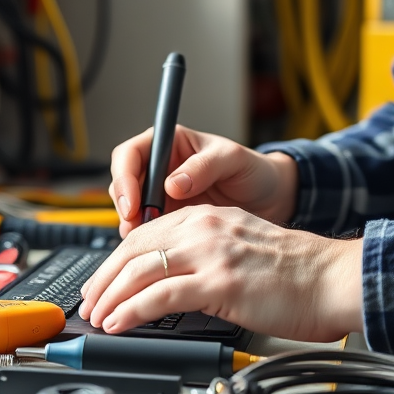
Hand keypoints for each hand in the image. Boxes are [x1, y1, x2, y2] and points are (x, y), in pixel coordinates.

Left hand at [78, 206, 363, 342]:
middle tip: (89, 302)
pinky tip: (119, 323)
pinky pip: (160, 296)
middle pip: (134, 248)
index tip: (102, 281)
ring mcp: (212, 254)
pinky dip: (132, 311)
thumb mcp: (240, 245)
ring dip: (111, 297)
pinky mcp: (220, 282)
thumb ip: (206, 252)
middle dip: (104, 278)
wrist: (332, 278)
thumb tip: (170, 279)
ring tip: (97, 316)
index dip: (116, 259)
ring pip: (140, 270)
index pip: (145, 232)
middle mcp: (205, 228)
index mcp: (208, 216)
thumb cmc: (295, 271)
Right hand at [109, 126, 297, 236]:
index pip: (130, 154)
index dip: (124, 177)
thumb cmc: (253, 171)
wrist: (270, 199)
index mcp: (170, 144)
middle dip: (124, 205)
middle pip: (123, 183)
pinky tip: (156, 249)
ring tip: (146, 241)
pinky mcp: (169, 219)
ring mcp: (162, 196)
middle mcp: (160, 168)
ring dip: (133, 225)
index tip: (132, 202)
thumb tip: (173, 183)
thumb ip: (204, 166)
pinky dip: (147, 240)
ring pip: (130, 209)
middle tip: (135, 225)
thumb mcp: (233, 160)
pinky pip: (147, 229)